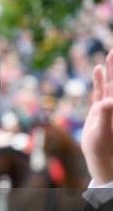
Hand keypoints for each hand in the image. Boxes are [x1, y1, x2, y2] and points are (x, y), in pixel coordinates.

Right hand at [81, 50, 112, 184]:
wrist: (100, 158)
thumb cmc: (103, 147)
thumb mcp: (102, 132)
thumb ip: (105, 115)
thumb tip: (108, 101)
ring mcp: (107, 105)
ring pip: (110, 82)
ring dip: (111, 68)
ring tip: (112, 52)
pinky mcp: (98, 109)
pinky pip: (99, 90)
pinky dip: (99, 80)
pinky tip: (98, 69)